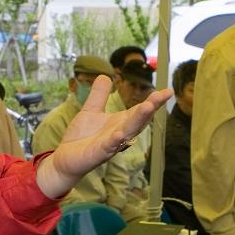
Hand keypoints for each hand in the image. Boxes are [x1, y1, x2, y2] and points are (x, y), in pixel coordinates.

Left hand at [35, 75, 172, 198]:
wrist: (66, 159)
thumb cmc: (81, 137)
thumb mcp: (90, 111)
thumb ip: (99, 95)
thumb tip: (105, 75)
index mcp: (120, 122)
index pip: (139, 110)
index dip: (154, 101)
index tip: (168, 91)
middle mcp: (120, 133)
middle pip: (138, 120)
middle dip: (150, 108)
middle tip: (162, 95)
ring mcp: (111, 145)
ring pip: (128, 132)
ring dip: (138, 120)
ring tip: (148, 107)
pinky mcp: (98, 154)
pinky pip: (108, 147)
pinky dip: (115, 141)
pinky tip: (120, 134)